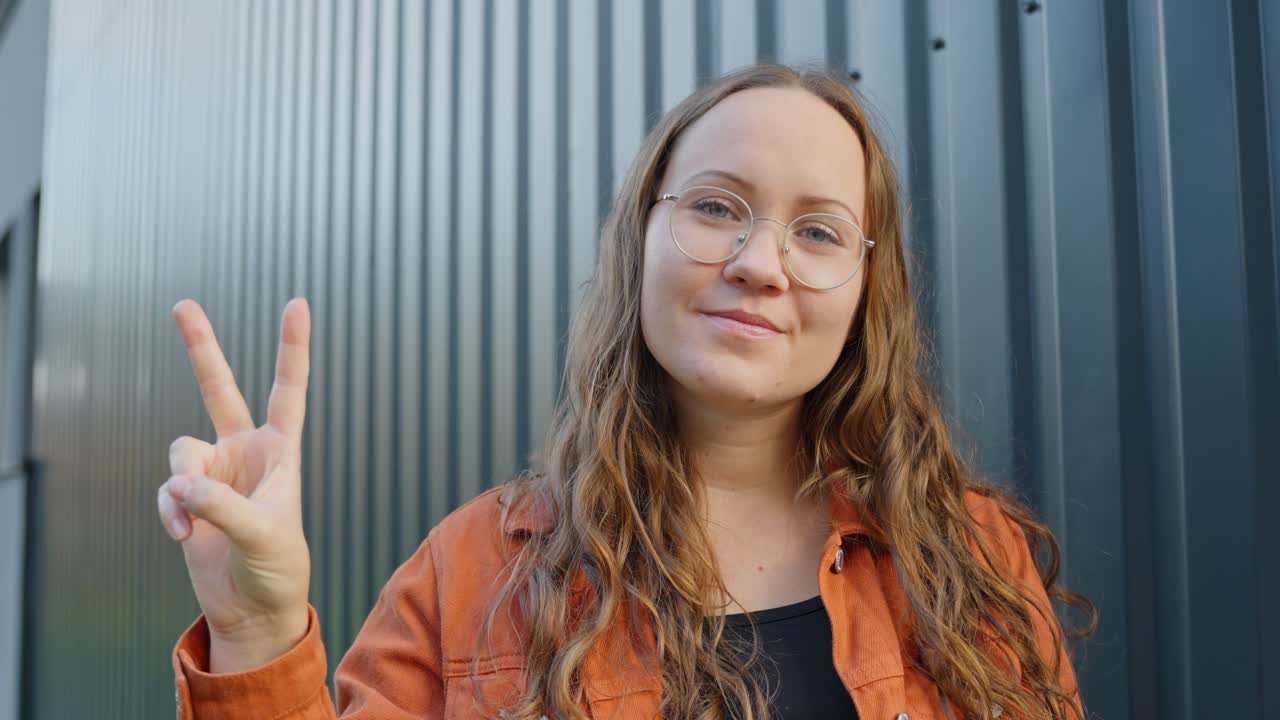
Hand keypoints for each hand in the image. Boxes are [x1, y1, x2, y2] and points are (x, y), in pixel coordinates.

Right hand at [157, 298, 312, 671]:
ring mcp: (215, 472)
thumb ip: (221, 506)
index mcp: (282, 451)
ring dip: (183, 487)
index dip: (292, 347)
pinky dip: (171, 511)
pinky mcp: (189, 496)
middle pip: (219, 388)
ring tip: (194, 524)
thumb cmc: (278, 568)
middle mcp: (247, 452)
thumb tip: (179, 484)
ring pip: (180, 452)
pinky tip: (184, 536)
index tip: (297, 303)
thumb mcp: (263, 536)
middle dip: (200, 347)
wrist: (254, 607)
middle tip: (182, 304)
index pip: (289, 389)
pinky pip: (168, 489)